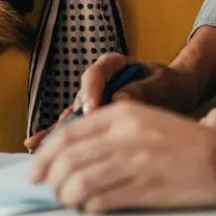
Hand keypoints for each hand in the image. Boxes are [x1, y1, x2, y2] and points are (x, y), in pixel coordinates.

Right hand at [23, 53, 201, 150]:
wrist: (179, 96)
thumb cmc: (172, 86)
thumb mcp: (163, 85)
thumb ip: (144, 90)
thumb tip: (120, 99)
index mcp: (113, 66)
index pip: (96, 74)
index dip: (90, 91)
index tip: (91, 108)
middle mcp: (98, 84)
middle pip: (78, 99)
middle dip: (70, 120)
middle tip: (63, 137)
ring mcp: (92, 104)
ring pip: (72, 118)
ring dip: (58, 135)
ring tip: (39, 148)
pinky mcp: (92, 123)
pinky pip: (73, 132)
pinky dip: (59, 143)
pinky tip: (35, 150)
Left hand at [29, 100, 215, 214]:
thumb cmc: (186, 144)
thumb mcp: (146, 122)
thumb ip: (111, 135)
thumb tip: (70, 160)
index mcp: (124, 115)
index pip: (68, 134)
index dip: (45, 156)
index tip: (36, 173)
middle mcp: (126, 135)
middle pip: (68, 160)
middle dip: (51, 181)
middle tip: (51, 192)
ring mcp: (136, 162)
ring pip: (80, 183)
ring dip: (68, 198)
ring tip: (71, 203)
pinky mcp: (146, 188)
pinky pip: (102, 202)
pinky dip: (90, 208)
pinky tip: (93, 209)